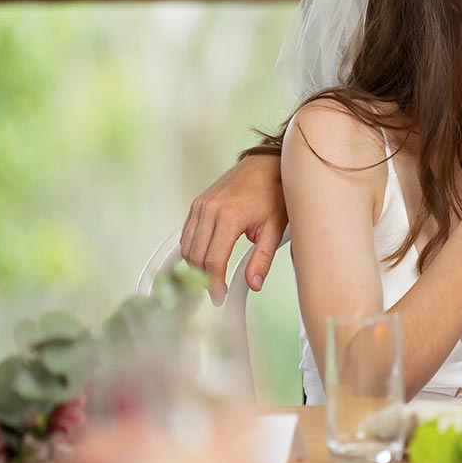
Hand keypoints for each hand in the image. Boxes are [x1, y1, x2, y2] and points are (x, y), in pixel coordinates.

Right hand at [181, 154, 286, 303]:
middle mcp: (210, 210)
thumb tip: (254, 284)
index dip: (214, 284)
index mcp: (230, 217)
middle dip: (203, 278)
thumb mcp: (274, 229)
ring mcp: (201, 205)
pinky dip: (192, 249)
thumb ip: (262, 259)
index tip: (219, 296)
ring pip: (187, 246)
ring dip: (195, 265)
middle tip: (217, 289)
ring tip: (212, 276)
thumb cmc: (274, 194)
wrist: (267, 166)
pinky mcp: (198, 203)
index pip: (213, 261)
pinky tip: (206, 258)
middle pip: (196, 257)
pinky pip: (187, 233)